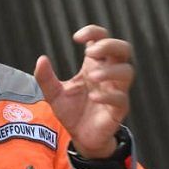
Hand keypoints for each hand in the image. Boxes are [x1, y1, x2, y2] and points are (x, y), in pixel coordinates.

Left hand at [33, 24, 133, 156]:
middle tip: (90, 52)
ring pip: (127, 72)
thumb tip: (41, 59)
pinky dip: (108, 95)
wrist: (80, 137)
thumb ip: (45, 78)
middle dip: (110, 45)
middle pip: (123, 49)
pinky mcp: (118, 109)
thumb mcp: (53, 94)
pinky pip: (121, 98)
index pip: (103, 39)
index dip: (94, 32)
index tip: (76, 38)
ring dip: (110, 71)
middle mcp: (108, 75)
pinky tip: (93, 97)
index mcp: (94, 65)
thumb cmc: (72, 111)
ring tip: (92, 77)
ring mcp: (116, 91)